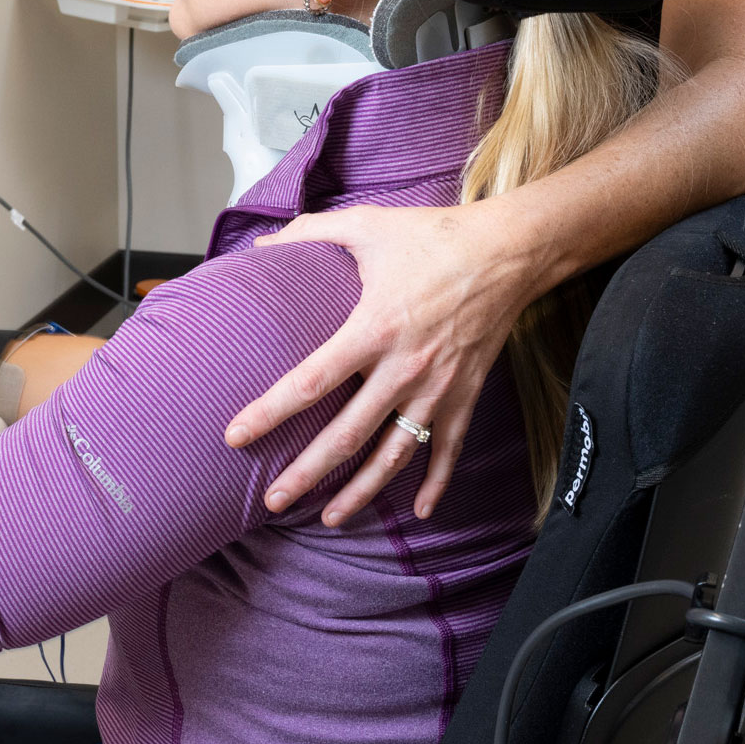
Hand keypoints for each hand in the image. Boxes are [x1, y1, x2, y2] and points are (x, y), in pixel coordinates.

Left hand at [228, 200, 549, 524]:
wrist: (507, 250)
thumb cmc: (432, 236)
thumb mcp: (366, 225)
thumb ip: (309, 233)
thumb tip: (259, 246)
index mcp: (373, 328)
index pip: (309, 382)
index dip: (269, 412)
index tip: (236, 436)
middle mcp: (403, 368)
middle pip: (347, 435)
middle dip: (308, 473)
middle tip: (275, 501)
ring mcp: (437, 388)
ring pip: (394, 455)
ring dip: (361, 491)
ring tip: (330, 518)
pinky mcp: (466, 394)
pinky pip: (448, 449)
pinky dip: (436, 484)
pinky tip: (418, 512)